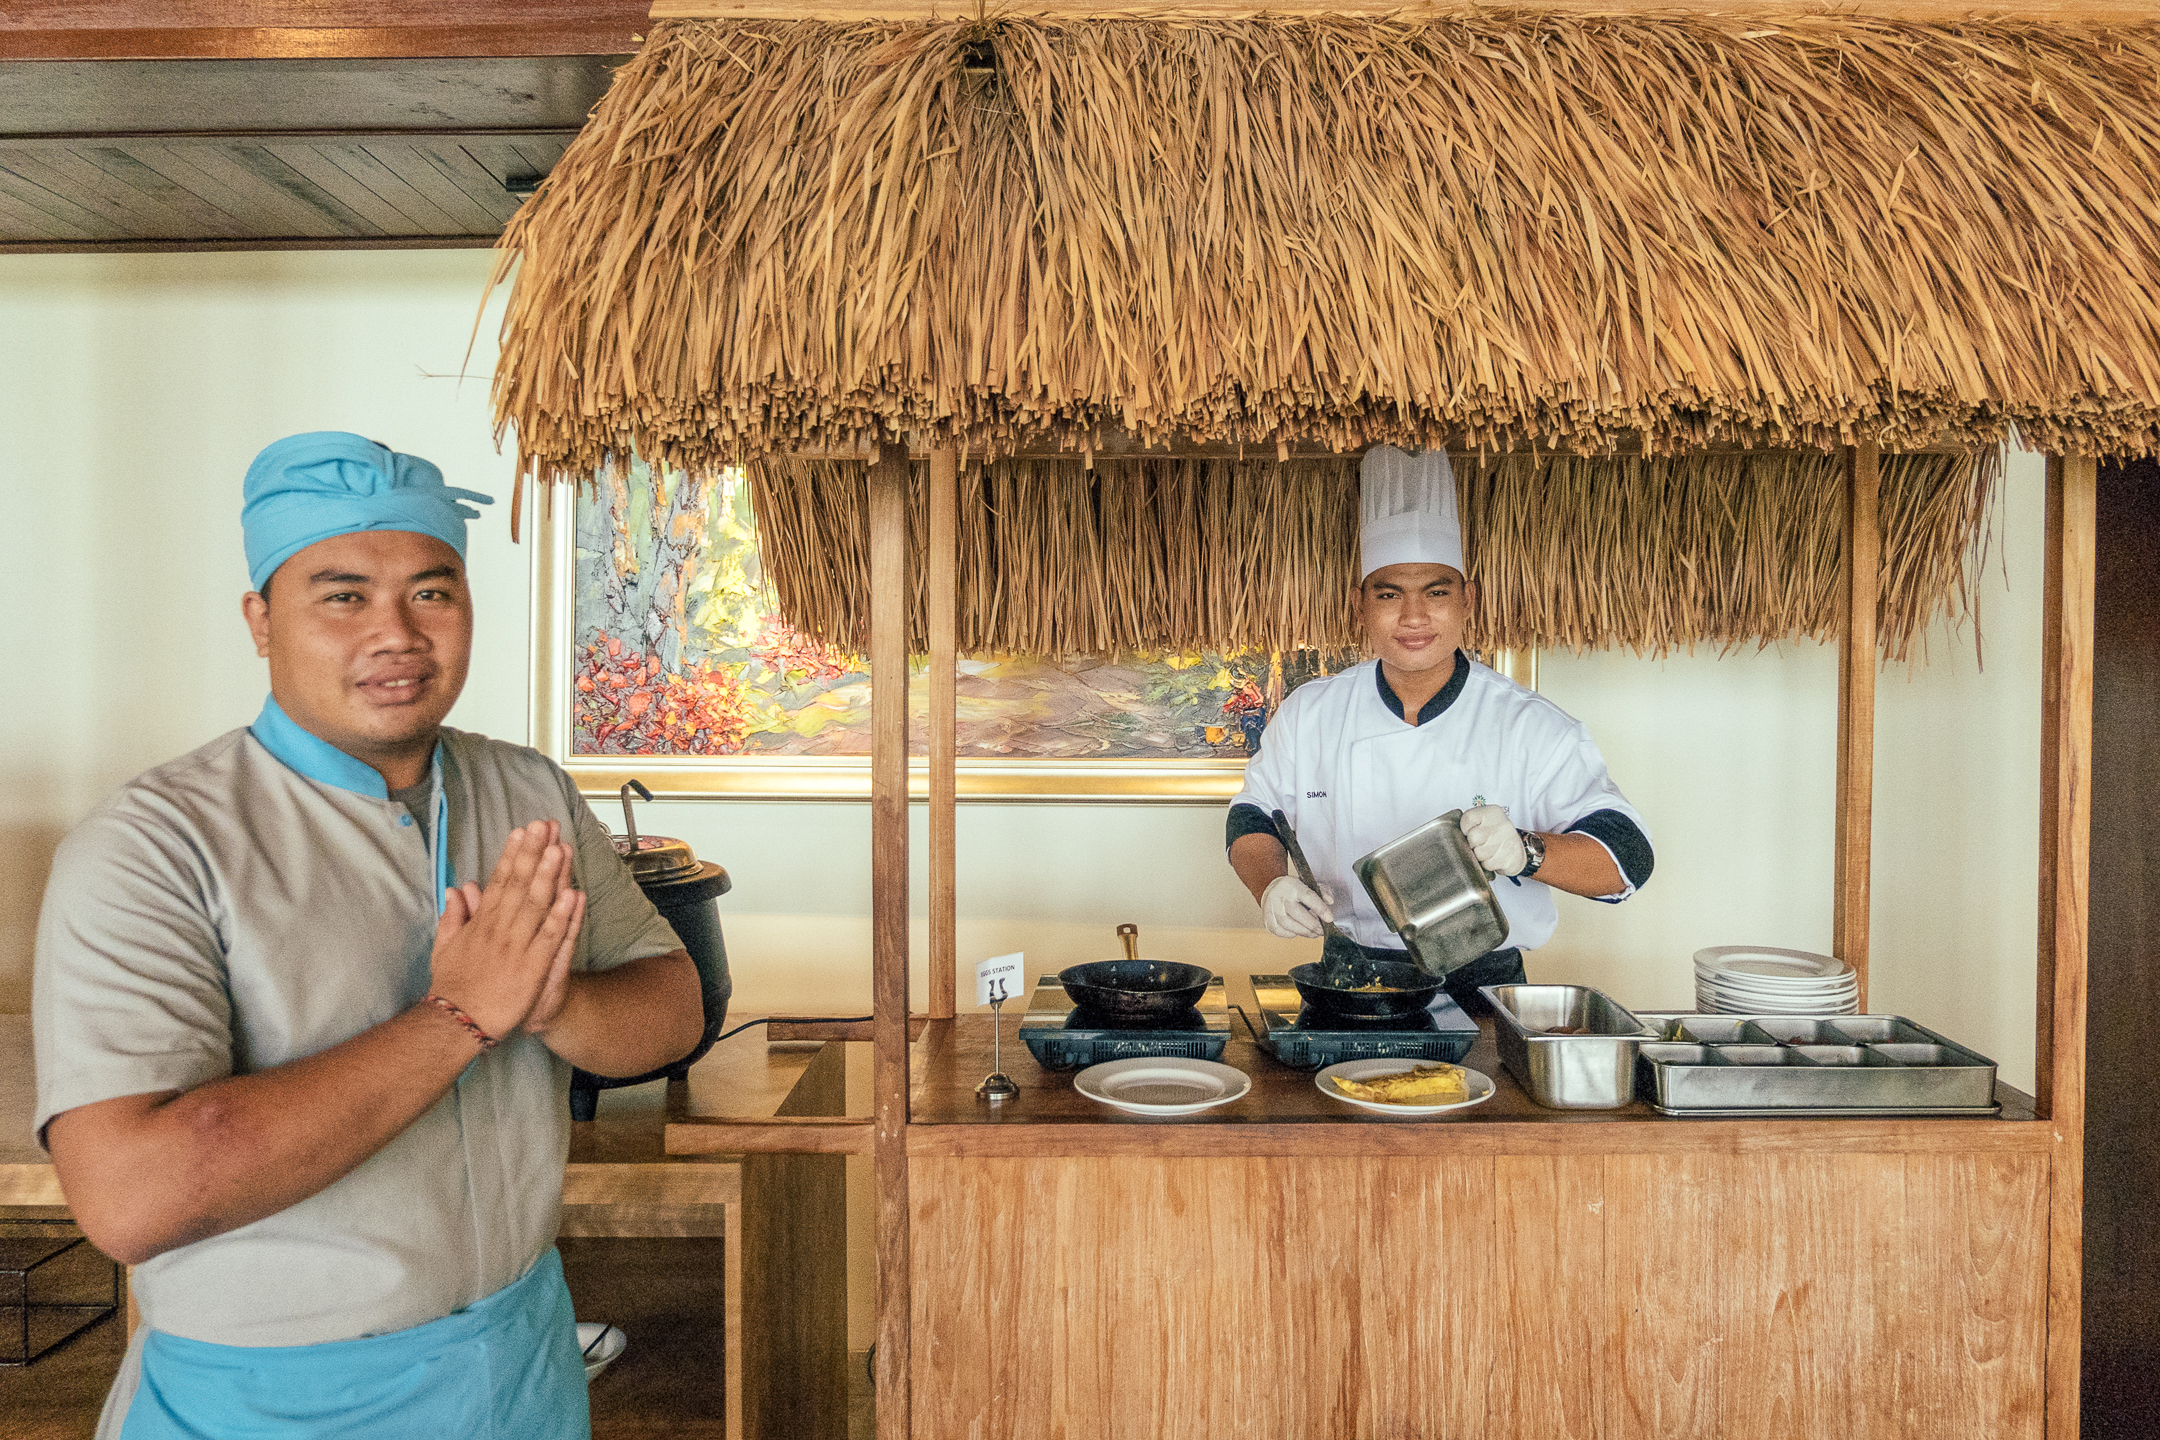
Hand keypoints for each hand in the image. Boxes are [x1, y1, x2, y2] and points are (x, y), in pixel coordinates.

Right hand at [425, 820, 582, 1040]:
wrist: (457, 1023)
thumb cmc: (453, 987)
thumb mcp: (445, 947)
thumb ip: (454, 916)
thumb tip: (458, 888)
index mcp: (482, 923)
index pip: (500, 881)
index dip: (512, 854)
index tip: (522, 831)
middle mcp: (500, 929)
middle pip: (520, 884)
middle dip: (534, 852)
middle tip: (545, 824)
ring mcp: (517, 947)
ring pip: (537, 904)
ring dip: (549, 875)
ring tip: (560, 847)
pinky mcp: (532, 967)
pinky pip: (551, 937)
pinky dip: (562, 915)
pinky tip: (571, 894)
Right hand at [1262, 874, 1332, 939]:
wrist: (1272, 891)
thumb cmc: (1293, 890)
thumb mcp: (1309, 885)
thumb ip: (1322, 891)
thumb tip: (1330, 901)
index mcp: (1292, 885)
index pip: (1308, 896)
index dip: (1320, 909)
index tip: (1329, 919)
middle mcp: (1279, 896)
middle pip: (1299, 914)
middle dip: (1314, 925)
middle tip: (1322, 930)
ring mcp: (1271, 909)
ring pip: (1290, 926)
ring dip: (1306, 932)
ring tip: (1314, 933)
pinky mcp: (1268, 921)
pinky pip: (1283, 932)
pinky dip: (1293, 934)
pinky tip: (1299, 930)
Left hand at [1461, 804, 1527, 876]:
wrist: (1517, 849)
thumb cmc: (1495, 835)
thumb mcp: (1484, 822)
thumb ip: (1470, 823)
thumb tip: (1453, 834)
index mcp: (1493, 812)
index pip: (1468, 818)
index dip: (1465, 829)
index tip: (1469, 832)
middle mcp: (1503, 824)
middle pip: (1473, 838)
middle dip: (1472, 845)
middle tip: (1480, 844)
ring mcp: (1508, 841)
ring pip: (1479, 853)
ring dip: (1480, 856)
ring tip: (1488, 851)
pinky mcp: (1510, 857)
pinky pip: (1487, 864)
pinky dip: (1487, 864)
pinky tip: (1494, 858)